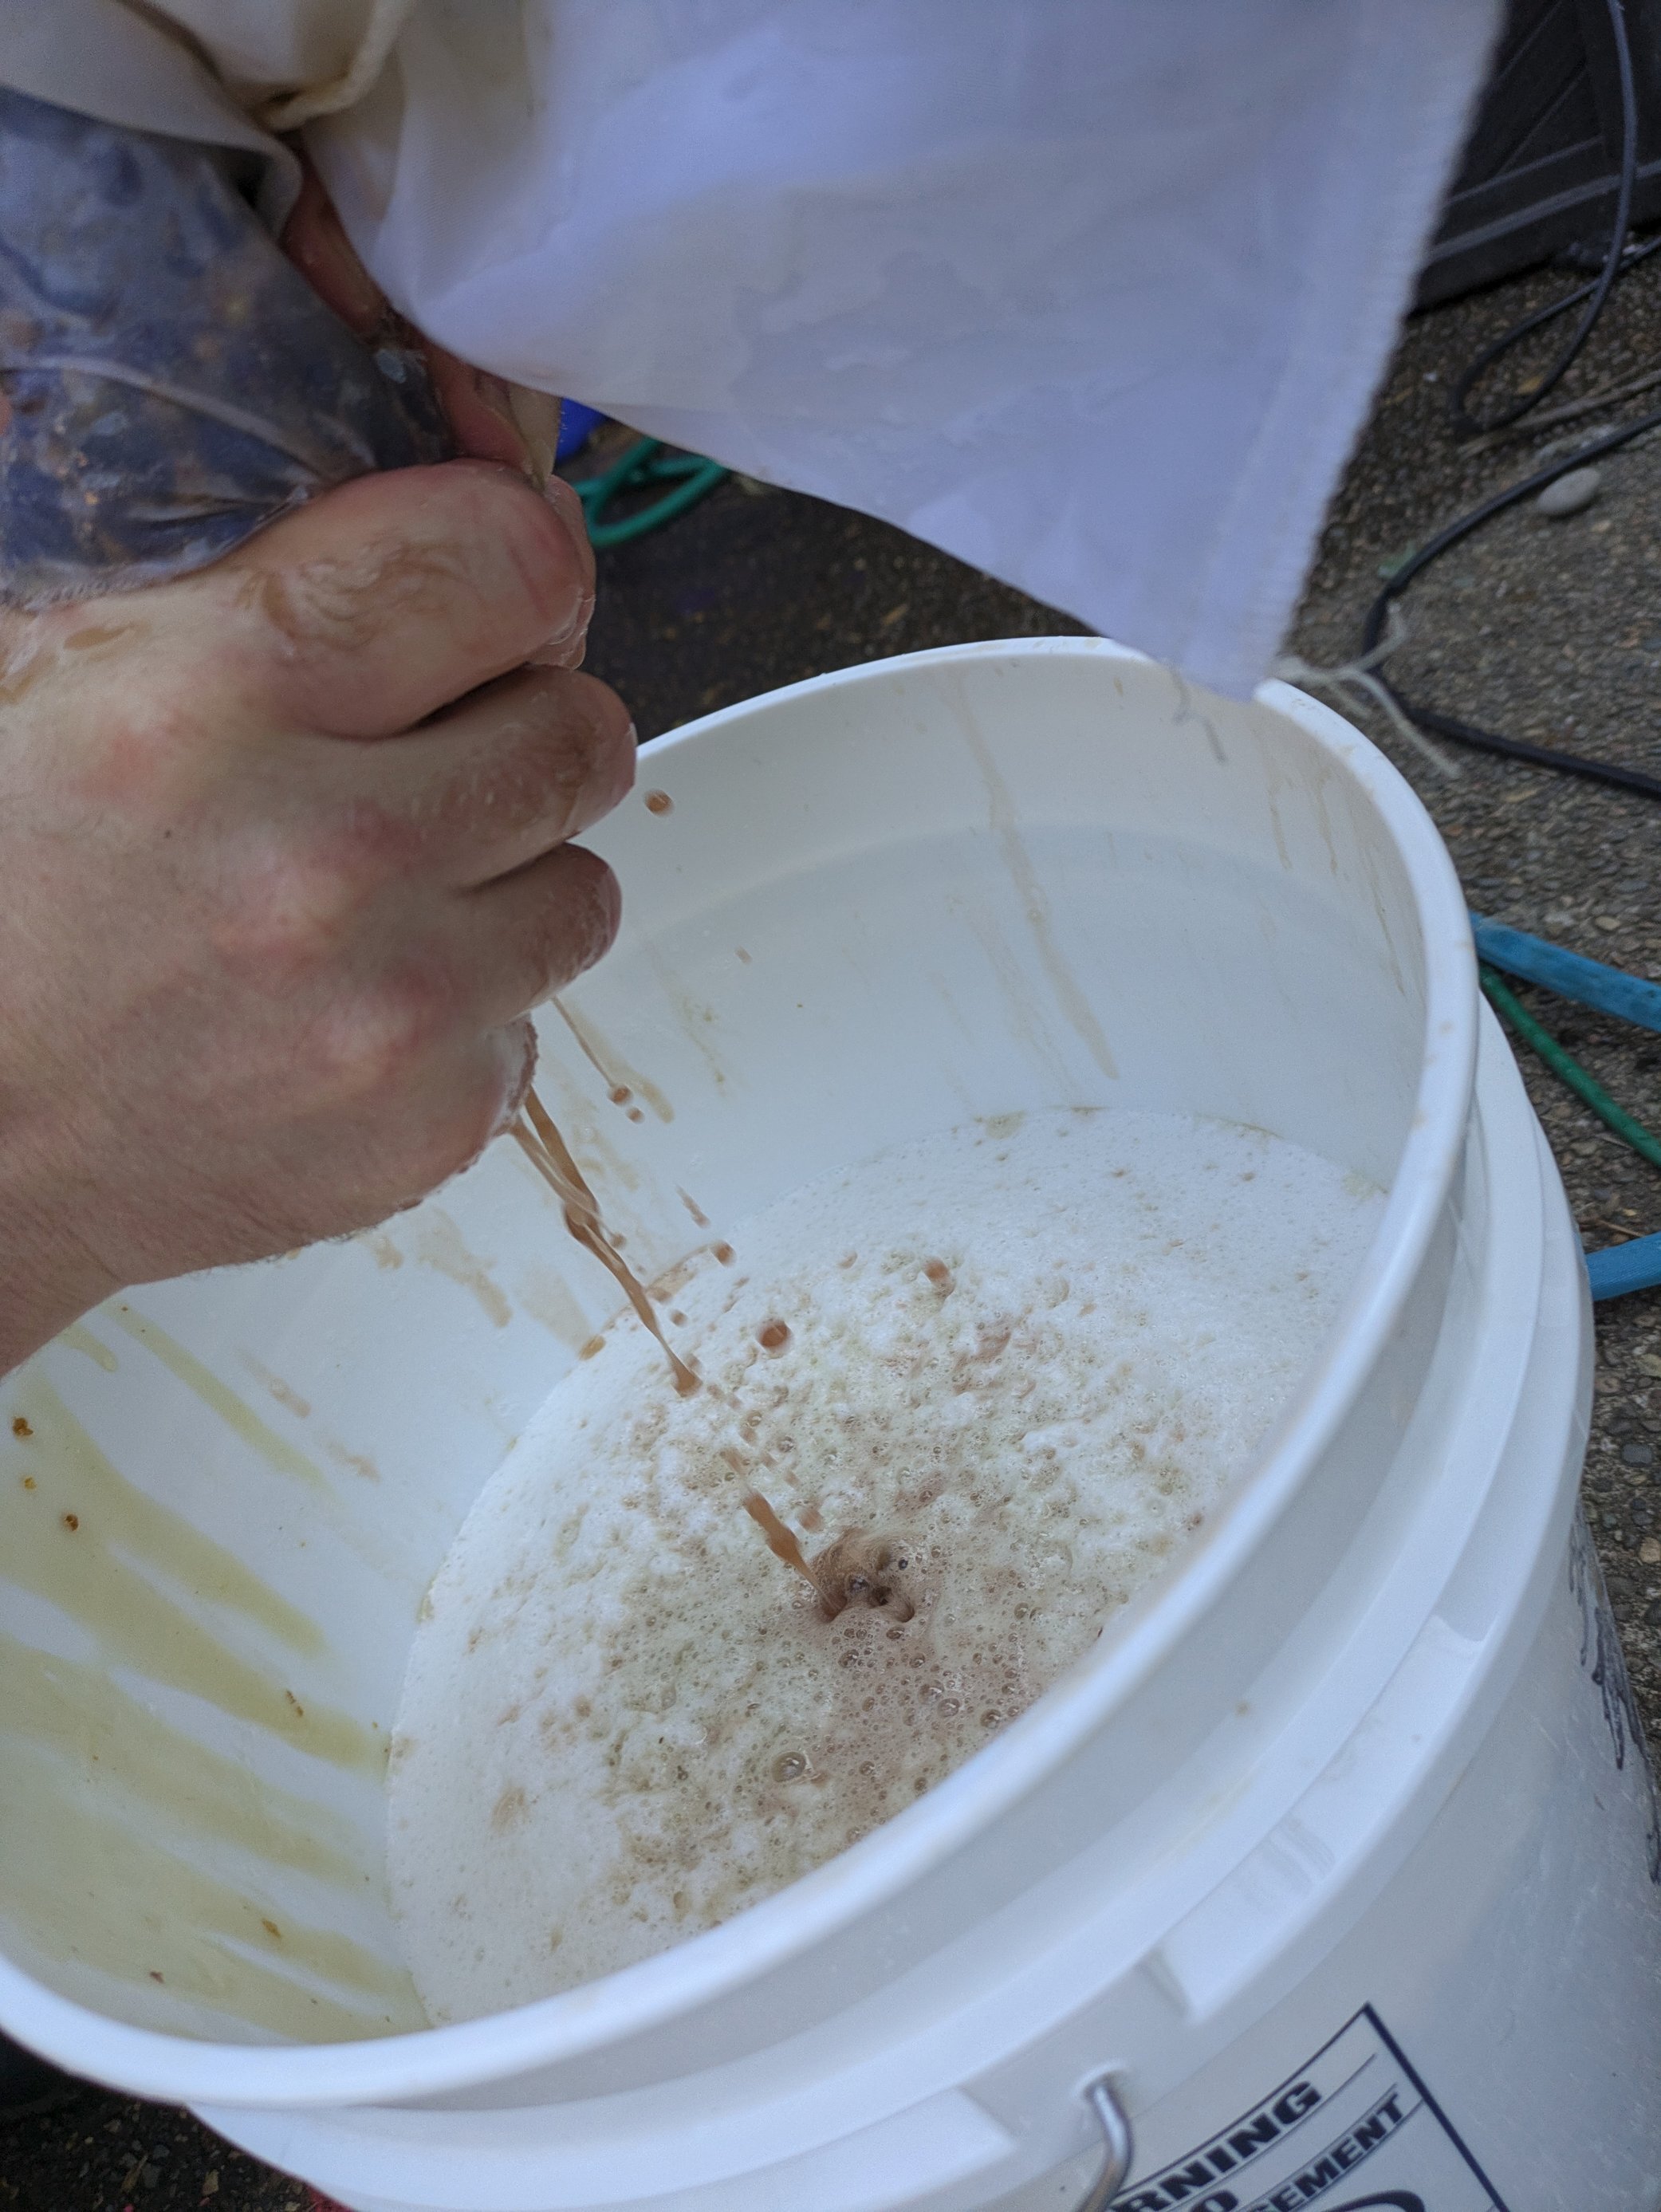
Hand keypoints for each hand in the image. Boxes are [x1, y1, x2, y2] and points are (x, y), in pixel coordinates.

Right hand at [0, 459, 632, 1375]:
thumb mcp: (40, 668)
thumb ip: (213, 564)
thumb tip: (409, 440)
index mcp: (210, 698)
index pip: (506, 559)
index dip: (508, 564)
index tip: (482, 591)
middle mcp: (326, 856)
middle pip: (582, 729)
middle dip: (516, 727)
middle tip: (425, 756)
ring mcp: (395, 1008)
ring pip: (584, 885)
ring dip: (504, 877)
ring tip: (376, 896)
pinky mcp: (430, 1123)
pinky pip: (532, 1023)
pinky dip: (464, 1011)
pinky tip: (346, 1007)